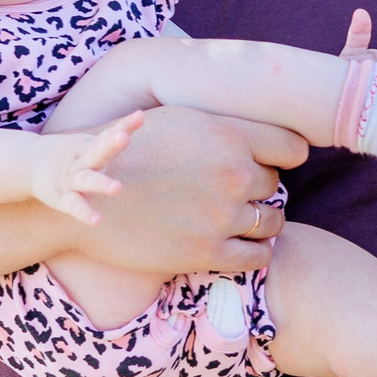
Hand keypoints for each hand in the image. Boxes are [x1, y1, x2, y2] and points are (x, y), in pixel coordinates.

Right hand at [31, 110, 144, 223]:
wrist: (32, 164)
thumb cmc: (74, 157)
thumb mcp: (92, 145)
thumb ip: (113, 137)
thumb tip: (141, 115)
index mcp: (91, 147)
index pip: (110, 134)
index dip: (125, 125)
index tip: (140, 116)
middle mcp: (82, 160)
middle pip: (98, 151)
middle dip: (110, 144)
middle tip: (123, 137)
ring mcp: (71, 179)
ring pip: (87, 180)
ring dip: (101, 183)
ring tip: (118, 188)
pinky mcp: (63, 198)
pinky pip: (75, 206)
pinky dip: (85, 213)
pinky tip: (97, 221)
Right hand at [64, 105, 307, 276]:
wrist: (84, 194)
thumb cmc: (129, 150)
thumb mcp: (177, 119)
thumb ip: (223, 127)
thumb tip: (261, 132)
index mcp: (228, 136)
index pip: (292, 149)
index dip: (284, 157)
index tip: (273, 163)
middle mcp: (232, 175)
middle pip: (273, 185)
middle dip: (258, 188)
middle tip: (238, 192)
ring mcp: (221, 216)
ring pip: (272, 222)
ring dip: (261, 221)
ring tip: (242, 218)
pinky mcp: (207, 252)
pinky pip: (257, 257)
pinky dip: (256, 251)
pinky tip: (243, 245)